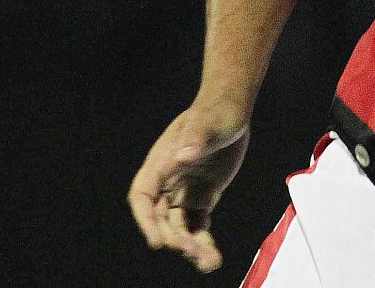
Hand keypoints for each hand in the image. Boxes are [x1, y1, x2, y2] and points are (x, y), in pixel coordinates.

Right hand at [128, 103, 250, 272]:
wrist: (231, 111)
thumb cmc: (214, 112)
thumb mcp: (205, 124)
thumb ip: (194, 139)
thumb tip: (183, 155)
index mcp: (160, 164)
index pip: (143, 199)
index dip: (146, 222)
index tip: (158, 242)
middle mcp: (168, 182)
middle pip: (161, 219)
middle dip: (174, 237)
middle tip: (192, 250)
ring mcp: (184, 192)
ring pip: (180, 227)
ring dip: (191, 246)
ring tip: (208, 263)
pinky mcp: (202, 197)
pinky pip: (198, 224)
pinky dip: (203, 241)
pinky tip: (212, 257)